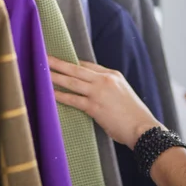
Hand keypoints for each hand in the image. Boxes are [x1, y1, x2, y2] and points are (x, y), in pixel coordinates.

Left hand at [48, 56, 162, 149]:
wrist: (143, 128)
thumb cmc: (134, 114)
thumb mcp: (123, 93)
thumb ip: (108, 87)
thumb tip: (92, 89)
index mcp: (113, 75)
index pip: (88, 65)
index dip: (72, 62)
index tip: (60, 60)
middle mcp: (105, 80)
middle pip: (76, 68)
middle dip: (59, 63)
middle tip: (44, 57)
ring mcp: (99, 92)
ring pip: (72, 81)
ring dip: (55, 76)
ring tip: (42, 72)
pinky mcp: (94, 107)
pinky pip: (73, 99)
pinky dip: (60, 95)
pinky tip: (50, 93)